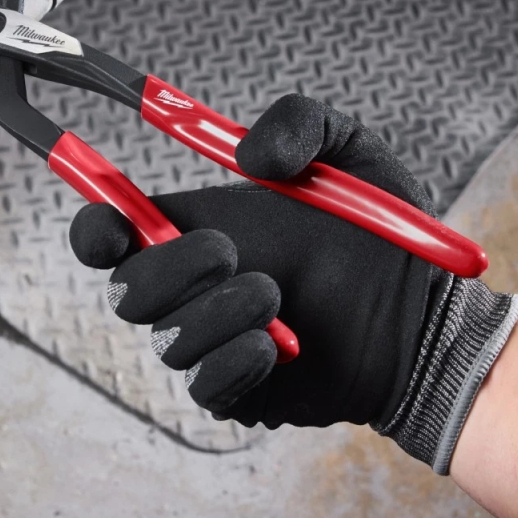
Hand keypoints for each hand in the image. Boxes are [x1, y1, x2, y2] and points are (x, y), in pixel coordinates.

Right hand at [70, 95, 517, 470]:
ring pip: (166, 341)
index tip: (112, 220)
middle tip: (227, 251)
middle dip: (167, 268)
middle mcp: (193, 291)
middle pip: (125, 291)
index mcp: (197, 232)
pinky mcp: (240, 394)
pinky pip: (204, 388)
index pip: (110, 235)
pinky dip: (236, 361)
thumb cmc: (381, 239)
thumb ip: (299, 123)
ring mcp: (213, 345)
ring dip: (217, 312)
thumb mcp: (350, 154)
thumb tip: (244, 152)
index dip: (93, 228)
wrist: (424, 317)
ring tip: (276, 296)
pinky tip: (283, 348)